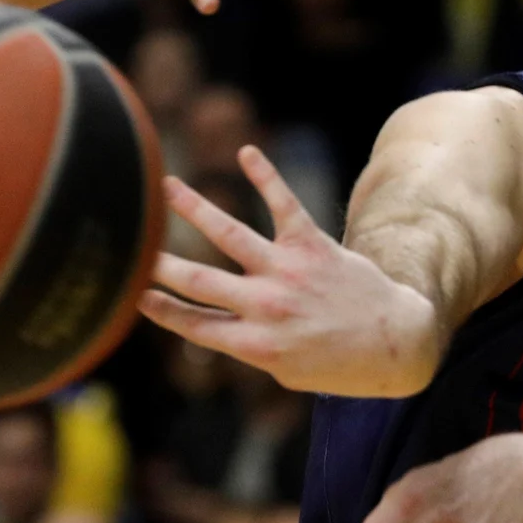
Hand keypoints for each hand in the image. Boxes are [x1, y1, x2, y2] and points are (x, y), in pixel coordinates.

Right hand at [138, 145, 436, 394]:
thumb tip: (203, 327)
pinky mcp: (313, 245)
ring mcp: (289, 272)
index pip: (193, 323)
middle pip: (200, 279)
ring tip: (165, 186)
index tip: (130, 293)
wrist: (395, 344)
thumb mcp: (284, 371)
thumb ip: (245, 346)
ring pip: (231, 235)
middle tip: (127, 243)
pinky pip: (284, 204)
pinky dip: (266, 176)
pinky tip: (247, 152)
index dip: (158, 307)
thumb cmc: (336, 364)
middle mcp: (267, 307)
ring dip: (194, 207)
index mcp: (255, 345)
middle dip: (159, 262)